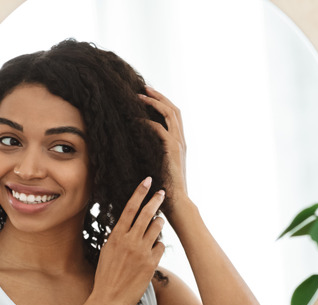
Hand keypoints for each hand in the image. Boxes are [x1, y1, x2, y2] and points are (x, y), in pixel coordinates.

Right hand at [91, 177, 165, 304]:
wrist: (110, 299)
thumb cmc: (106, 276)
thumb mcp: (107, 251)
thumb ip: (118, 237)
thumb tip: (127, 224)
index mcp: (116, 236)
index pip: (130, 208)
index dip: (139, 193)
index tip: (147, 181)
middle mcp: (130, 241)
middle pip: (146, 213)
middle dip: (156, 200)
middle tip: (162, 192)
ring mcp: (142, 251)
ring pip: (157, 228)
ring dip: (159, 222)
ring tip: (159, 221)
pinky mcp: (151, 263)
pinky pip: (160, 246)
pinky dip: (158, 245)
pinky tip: (153, 250)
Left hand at [139, 87, 187, 209]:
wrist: (177, 202)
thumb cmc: (166, 188)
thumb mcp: (160, 166)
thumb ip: (154, 153)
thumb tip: (139, 145)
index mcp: (180, 143)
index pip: (174, 116)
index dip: (163, 102)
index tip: (149, 95)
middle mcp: (181, 140)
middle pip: (174, 110)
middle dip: (159, 96)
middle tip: (143, 88)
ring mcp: (178, 144)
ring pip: (169, 114)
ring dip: (154, 103)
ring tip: (139, 96)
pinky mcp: (172, 150)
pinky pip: (159, 129)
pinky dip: (148, 122)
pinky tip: (136, 119)